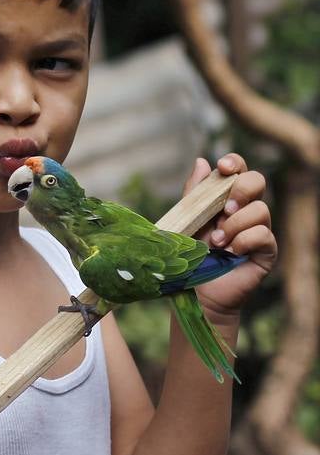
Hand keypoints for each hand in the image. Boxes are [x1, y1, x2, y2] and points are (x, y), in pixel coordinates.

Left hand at [183, 154, 276, 321]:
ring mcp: (257, 231)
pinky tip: (231, 253)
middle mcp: (244, 211)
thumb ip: (194, 194)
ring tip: (217, 243)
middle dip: (241, 190)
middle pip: (257, 181)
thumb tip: (202, 161)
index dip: (235, 162)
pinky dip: (245, 240)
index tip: (223, 167)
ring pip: (260, 210)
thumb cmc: (188, 258)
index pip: (239, 170)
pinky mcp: (266, 252)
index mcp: (225, 200)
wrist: (195, 293)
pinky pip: (264, 235)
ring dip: (235, 224)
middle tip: (224, 210)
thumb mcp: (186, 222)